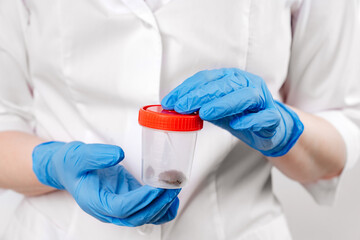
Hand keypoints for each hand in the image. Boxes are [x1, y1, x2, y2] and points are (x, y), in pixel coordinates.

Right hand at [32, 141, 179, 225]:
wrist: (68, 168)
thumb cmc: (71, 165)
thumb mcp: (78, 156)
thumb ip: (96, 155)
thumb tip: (118, 154)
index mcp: (95, 202)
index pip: (121, 208)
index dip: (140, 200)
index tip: (156, 188)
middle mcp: (108, 209)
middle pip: (137, 215)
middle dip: (157, 203)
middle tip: (173, 185)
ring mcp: (119, 206)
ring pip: (144, 216)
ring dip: (162, 205)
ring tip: (176, 187)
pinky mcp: (127, 198)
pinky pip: (146, 210)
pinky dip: (162, 207)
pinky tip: (172, 198)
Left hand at [162, 68, 303, 156]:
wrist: (269, 128)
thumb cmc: (240, 115)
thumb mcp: (216, 109)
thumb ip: (199, 107)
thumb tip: (174, 108)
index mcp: (231, 78)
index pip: (206, 79)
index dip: (187, 89)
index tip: (170, 102)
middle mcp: (247, 84)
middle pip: (224, 85)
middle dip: (200, 95)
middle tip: (182, 106)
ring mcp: (262, 99)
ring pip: (245, 96)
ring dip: (223, 104)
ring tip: (205, 113)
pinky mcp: (273, 117)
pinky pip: (264, 117)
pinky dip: (251, 120)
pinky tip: (237, 125)